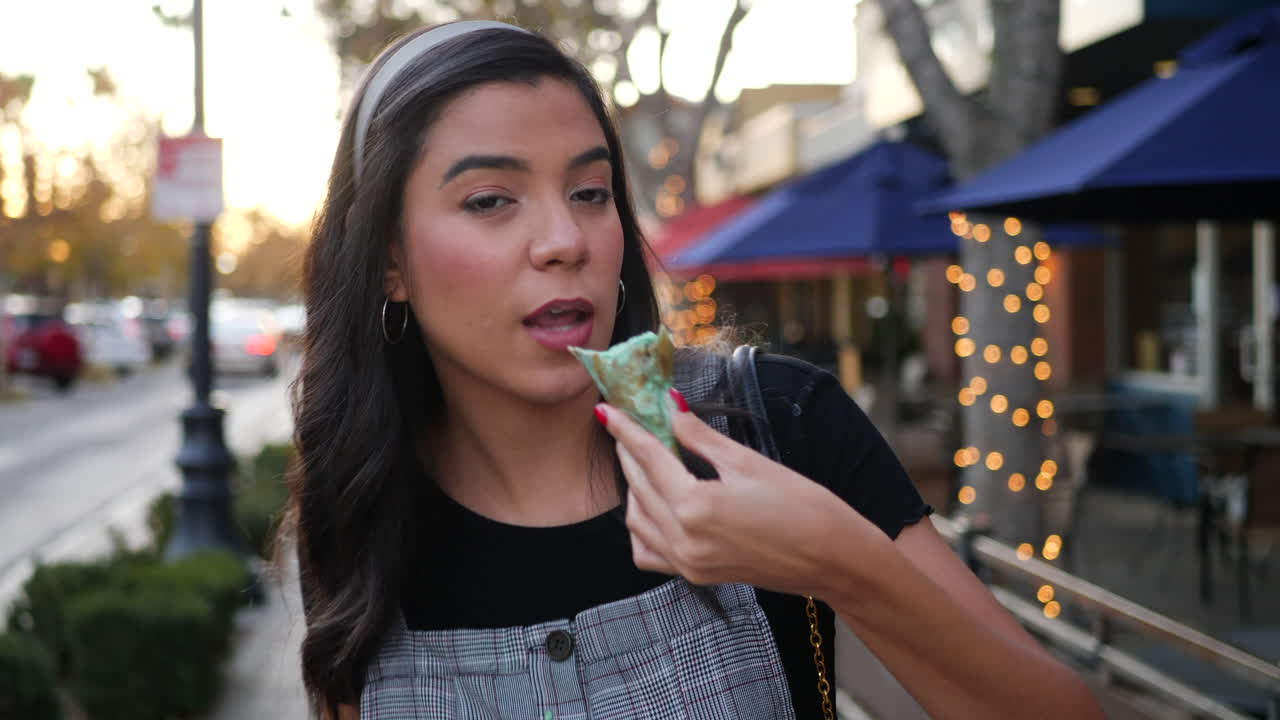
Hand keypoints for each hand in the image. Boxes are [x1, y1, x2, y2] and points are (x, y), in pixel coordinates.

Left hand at [595, 389, 884, 598]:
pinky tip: (656, 504)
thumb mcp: (748, 462)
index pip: (648, 458)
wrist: (832, 558)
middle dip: (628, 452)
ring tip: (645, 459)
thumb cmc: (802, 505)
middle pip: (637, 487)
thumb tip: (672, 405)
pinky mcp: (696, 576)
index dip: (627, 429)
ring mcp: (687, 563)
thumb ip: (700, 436)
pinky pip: (649, 552)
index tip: (607, 409)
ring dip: (634, 487)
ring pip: (636, 520)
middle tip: (626, 425)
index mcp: (695, 506)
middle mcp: (683, 540)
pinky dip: (643, 526)